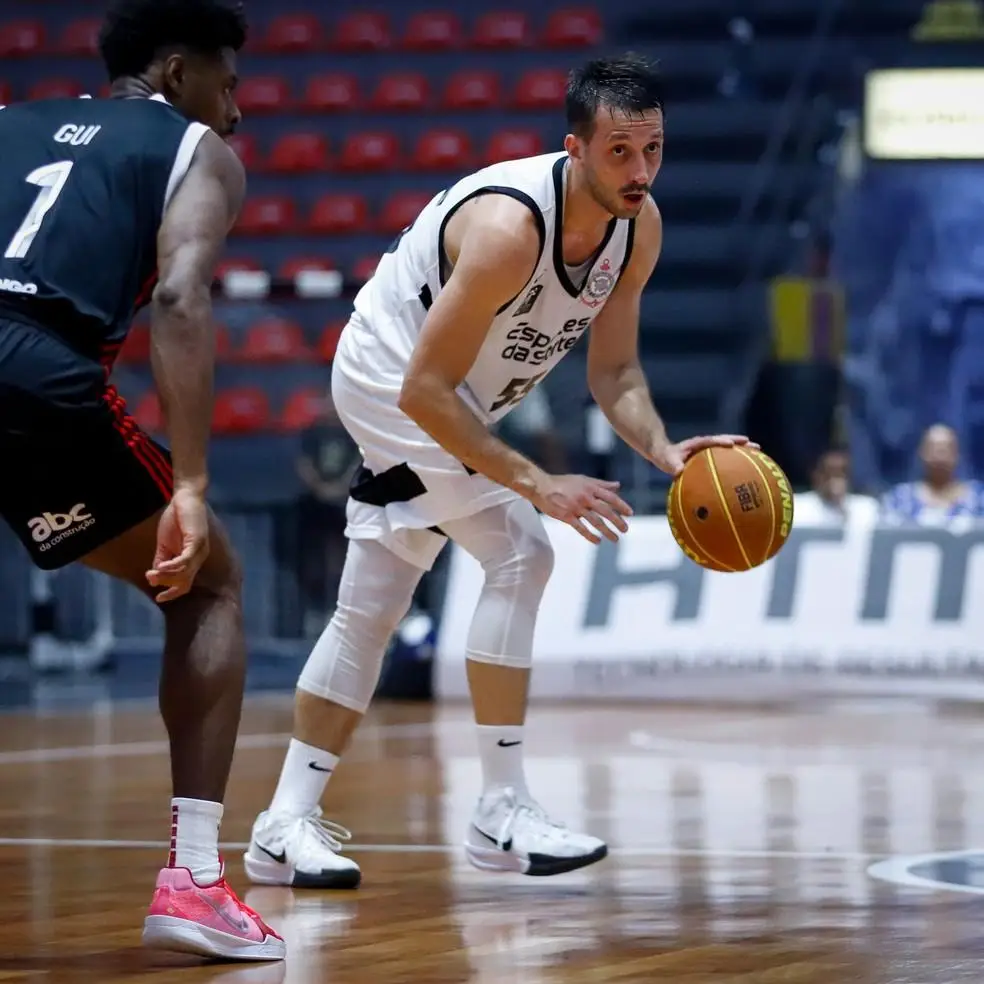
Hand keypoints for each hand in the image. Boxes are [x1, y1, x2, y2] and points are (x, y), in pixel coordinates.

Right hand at [146, 486, 209, 602]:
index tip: (159, 598)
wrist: (184, 498)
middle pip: (184, 582)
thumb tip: (153, 576)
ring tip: (151, 573)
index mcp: (192, 560)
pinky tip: (160, 566)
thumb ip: (161, 560)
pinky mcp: (197, 542)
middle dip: (166, 584)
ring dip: (166, 576)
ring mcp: (200, 550)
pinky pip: (185, 560)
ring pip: (184, 573)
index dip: (173, 593)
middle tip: (150, 578)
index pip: (186, 584)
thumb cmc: (176, 519)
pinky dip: (172, 566)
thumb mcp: (164, 544)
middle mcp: (199, 558)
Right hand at [529, 474, 632, 543]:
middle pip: (605, 511)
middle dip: (617, 521)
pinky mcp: (566, 516)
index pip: (610, 497)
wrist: (541, 486)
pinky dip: (590, 536)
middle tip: (625, 530)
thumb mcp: (584, 479)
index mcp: (590, 487)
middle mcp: (585, 497)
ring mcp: (576, 507)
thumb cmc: (563, 482)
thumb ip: (601, 484)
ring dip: (607, 531)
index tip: (630, 514)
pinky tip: (598, 541)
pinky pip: (581, 528)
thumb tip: (618, 486)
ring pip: (595, 521)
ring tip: (615, 539)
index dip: (622, 506)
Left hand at [651, 434, 758, 477]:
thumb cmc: (665, 458)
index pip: (710, 441)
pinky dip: (737, 459)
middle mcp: (706, 444)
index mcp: (696, 444)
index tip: (731, 444)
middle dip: (739, 443)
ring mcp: (710, 449)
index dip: (720, 442)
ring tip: (759, 451)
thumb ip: (671, 465)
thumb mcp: (666, 461)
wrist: (664, 453)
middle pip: (726, 441)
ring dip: (743, 449)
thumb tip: (678, 471)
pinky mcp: (712, 456)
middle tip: (755, 445)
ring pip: (729, 447)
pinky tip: (748, 469)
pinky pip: (726, 457)